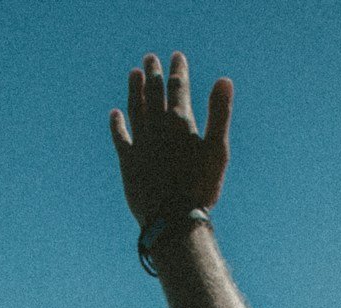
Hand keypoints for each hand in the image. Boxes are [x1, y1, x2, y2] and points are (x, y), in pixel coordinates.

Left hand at [110, 51, 232, 227]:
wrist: (172, 218)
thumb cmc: (201, 186)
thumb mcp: (217, 149)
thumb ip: (220, 113)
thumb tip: (224, 80)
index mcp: (180, 122)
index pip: (178, 88)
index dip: (178, 70)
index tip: (176, 56)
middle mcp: (156, 127)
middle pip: (153, 93)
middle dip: (153, 73)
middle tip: (150, 58)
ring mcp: (140, 143)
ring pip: (135, 108)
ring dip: (135, 90)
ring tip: (134, 74)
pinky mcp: (128, 161)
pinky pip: (120, 137)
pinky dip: (117, 123)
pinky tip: (115, 113)